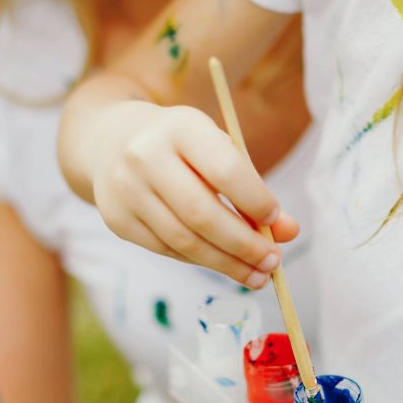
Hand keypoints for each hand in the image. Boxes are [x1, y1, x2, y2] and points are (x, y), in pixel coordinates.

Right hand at [89, 102, 299, 289]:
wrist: (111, 142)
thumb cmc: (183, 148)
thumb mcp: (219, 151)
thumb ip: (254, 190)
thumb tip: (291, 232)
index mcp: (181, 127)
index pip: (226, 171)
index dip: (256, 202)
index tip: (276, 220)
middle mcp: (146, 156)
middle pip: (203, 215)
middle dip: (245, 245)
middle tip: (273, 262)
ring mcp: (125, 190)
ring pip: (185, 241)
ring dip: (228, 264)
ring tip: (258, 275)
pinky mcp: (117, 220)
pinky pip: (169, 250)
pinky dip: (202, 261)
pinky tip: (225, 264)